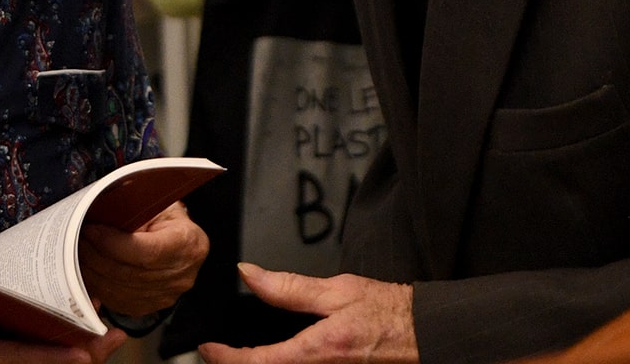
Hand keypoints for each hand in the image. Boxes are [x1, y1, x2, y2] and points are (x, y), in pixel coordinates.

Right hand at [0, 286, 125, 363]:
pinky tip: (74, 329)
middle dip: (78, 355)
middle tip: (116, 337)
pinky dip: (52, 344)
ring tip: (109, 334)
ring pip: (35, 360)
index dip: (49, 358)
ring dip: (73, 349)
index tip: (84, 353)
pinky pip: (24, 352)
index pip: (11, 360)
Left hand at [77, 200, 209, 316]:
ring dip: (92, 272)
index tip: (91, 230)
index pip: (146, 252)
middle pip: (129, 274)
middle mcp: (181, 275)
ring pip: (120, 291)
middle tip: (74, 239)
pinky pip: (118, 302)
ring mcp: (167, 296)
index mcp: (188, 244)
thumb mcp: (155, 203)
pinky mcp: (151, 307)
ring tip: (75, 253)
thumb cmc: (166, 215)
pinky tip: (85, 271)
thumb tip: (98, 216)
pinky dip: (97, 287)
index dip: (113, 244)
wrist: (180, 238)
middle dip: (96, 256)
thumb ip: (133, 210)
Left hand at [197, 263, 416, 363]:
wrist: (421, 331)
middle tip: (217, 353)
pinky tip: (270, 356)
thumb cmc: (386, 312)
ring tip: (237, 354)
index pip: (258, 363)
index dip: (225, 358)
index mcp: (315, 351)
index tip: (207, 349)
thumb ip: (290, 287)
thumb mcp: (336, 291)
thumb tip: (250, 274)